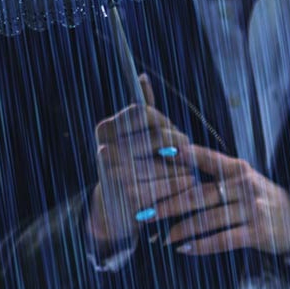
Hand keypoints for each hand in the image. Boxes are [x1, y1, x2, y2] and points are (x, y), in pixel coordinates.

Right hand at [85, 77, 201, 248]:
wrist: (112, 211)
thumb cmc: (131, 167)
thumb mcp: (132, 138)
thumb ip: (141, 111)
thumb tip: (142, 77)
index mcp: (105, 130)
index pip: (143, 111)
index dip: (164, 122)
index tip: (171, 133)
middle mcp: (105, 148)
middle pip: (158, 136)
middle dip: (178, 145)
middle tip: (184, 155)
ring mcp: (115, 172)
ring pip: (168, 162)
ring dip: (184, 169)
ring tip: (184, 174)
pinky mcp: (129, 195)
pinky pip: (169, 185)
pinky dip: (181, 186)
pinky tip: (183, 188)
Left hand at [152, 145, 289, 256]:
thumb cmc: (256, 197)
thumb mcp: (240, 178)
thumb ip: (213, 173)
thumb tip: (171, 169)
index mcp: (237, 168)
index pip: (207, 159)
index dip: (185, 155)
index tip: (160, 153)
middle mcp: (244, 186)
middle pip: (199, 194)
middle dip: (168, 205)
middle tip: (144, 213)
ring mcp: (252, 209)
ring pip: (208, 219)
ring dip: (180, 230)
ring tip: (159, 237)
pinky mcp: (258, 232)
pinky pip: (224, 240)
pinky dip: (201, 245)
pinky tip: (183, 248)